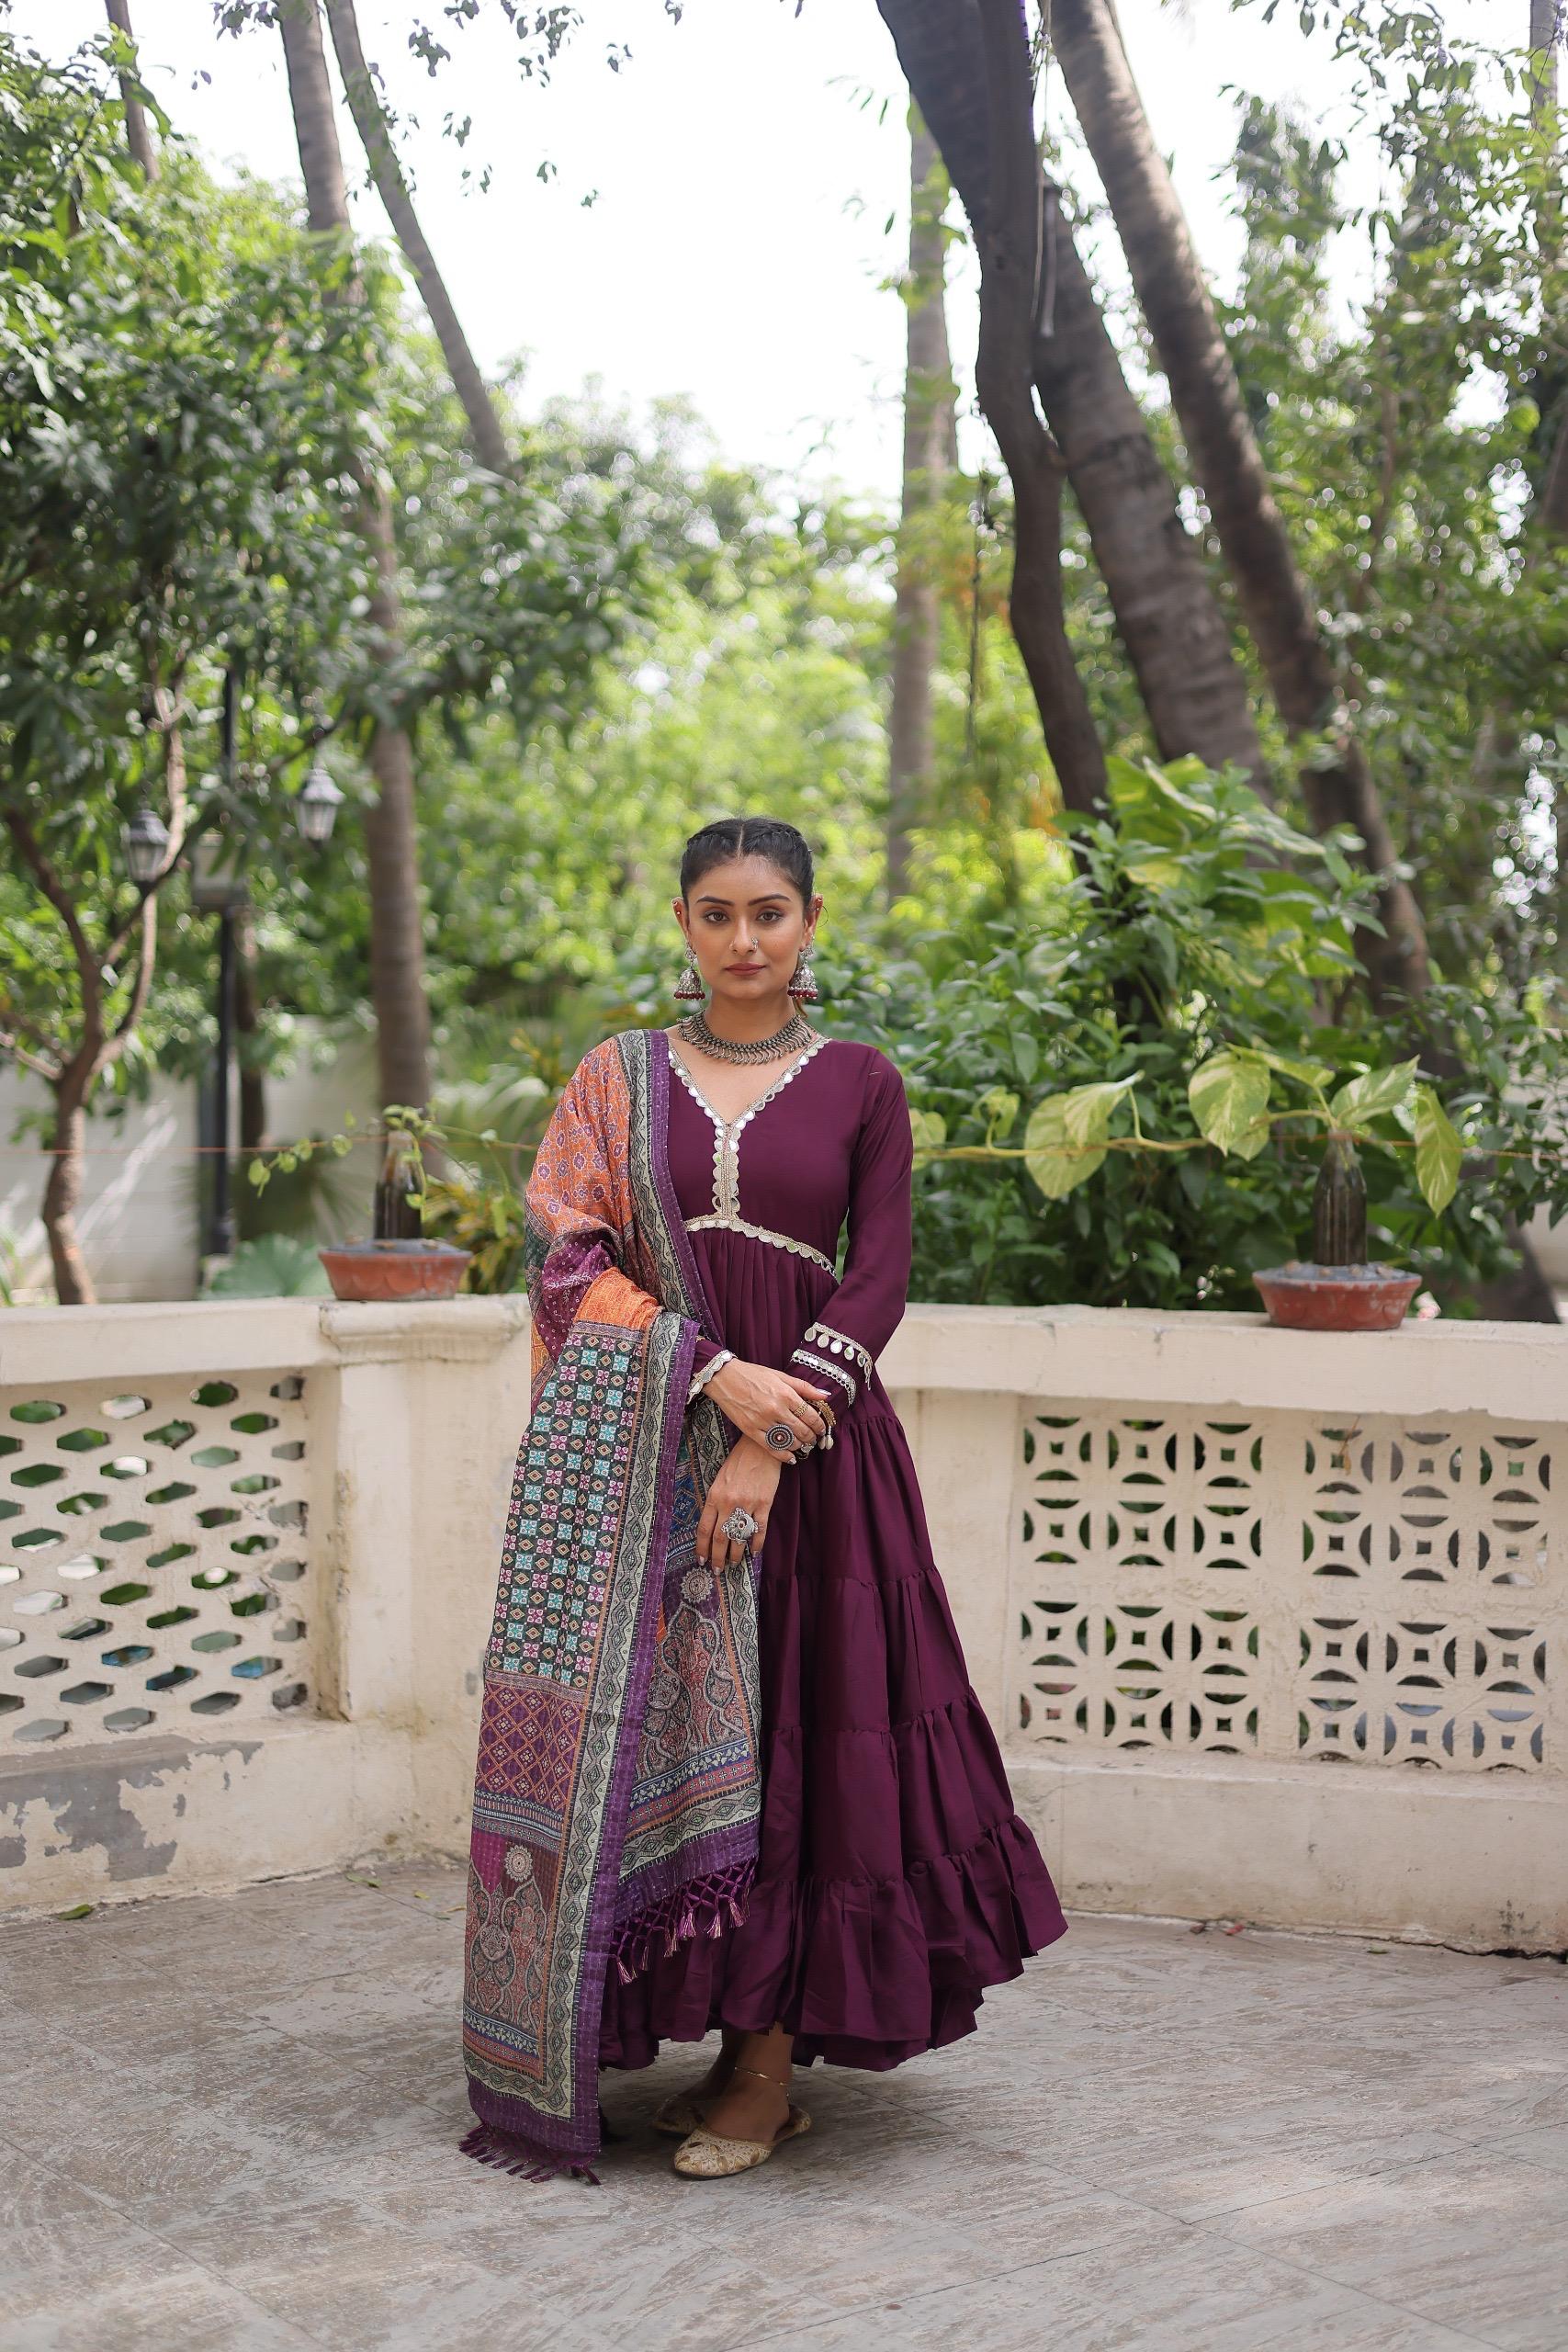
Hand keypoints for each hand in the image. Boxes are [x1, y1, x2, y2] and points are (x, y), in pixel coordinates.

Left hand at [697, 1439, 783, 1570]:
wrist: (761, 1447)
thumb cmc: (738, 1461)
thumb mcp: (719, 1479)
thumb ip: (716, 1500)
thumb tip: (714, 1524)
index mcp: (714, 1496)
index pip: (704, 1529)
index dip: (702, 1547)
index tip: (701, 1559)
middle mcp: (728, 1502)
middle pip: (719, 1537)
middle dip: (717, 1557)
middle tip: (717, 1570)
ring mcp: (747, 1504)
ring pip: (738, 1537)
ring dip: (735, 1554)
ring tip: (734, 1564)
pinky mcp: (765, 1503)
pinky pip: (759, 1529)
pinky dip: (757, 1543)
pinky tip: (754, 1552)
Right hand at [706, 1357, 836, 1457]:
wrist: (725, 1378)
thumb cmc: (753, 1375)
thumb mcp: (780, 1376)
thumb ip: (804, 1387)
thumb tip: (825, 1396)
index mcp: (785, 1394)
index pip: (810, 1416)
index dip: (819, 1425)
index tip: (821, 1429)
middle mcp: (776, 1409)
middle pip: (802, 1431)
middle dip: (811, 1438)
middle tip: (813, 1439)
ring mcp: (762, 1421)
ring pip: (788, 1441)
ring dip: (799, 1446)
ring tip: (802, 1445)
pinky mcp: (750, 1430)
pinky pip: (771, 1447)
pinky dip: (783, 1455)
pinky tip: (790, 1457)